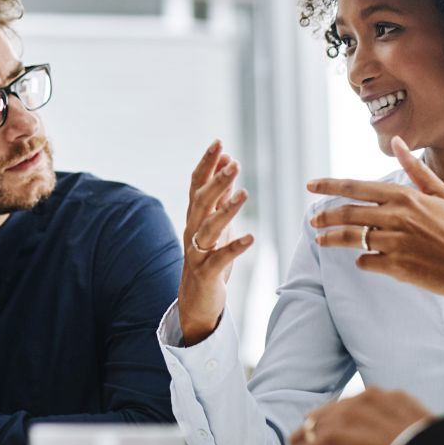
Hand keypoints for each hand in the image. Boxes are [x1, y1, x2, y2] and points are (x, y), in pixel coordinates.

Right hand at [177, 141, 255, 345]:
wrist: (195, 302)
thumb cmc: (208, 260)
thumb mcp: (215, 225)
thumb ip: (220, 197)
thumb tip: (227, 166)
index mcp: (194, 218)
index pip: (197, 185)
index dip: (207, 164)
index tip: (219, 143)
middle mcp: (192, 231)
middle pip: (201, 201)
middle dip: (217, 181)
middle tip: (234, 163)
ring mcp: (197, 252)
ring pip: (208, 227)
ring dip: (226, 209)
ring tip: (244, 193)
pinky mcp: (206, 273)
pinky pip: (220, 258)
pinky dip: (235, 247)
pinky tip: (251, 238)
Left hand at [307, 138, 443, 329]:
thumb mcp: (441, 193)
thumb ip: (414, 168)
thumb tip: (397, 141)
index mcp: (405, 196)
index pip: (356, 187)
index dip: (329, 186)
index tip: (311, 185)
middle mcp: (397, 217)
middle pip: (347, 213)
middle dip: (325, 216)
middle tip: (313, 221)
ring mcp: (396, 243)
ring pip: (351, 238)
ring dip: (332, 239)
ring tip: (321, 240)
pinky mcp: (397, 267)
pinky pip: (366, 261)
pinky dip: (362, 260)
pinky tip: (363, 260)